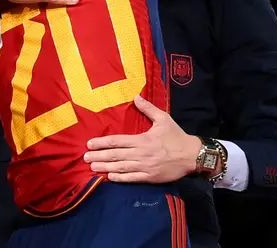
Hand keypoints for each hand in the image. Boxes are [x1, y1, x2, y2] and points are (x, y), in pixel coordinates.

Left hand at [84, 95, 201, 182]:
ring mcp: (145, 167)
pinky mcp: (150, 178)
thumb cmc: (176, 136)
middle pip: (115, 155)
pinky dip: (120, 178)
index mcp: (142, 139)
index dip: (102, 142)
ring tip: (92, 167)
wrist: (191, 156)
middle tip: (85, 157)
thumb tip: (135, 97)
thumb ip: (148, 109)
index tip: (90, 143)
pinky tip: (109, 177)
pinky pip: (132, 179)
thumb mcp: (163, 118)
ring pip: (121, 168)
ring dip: (105, 167)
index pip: (117, 141)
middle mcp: (141, 154)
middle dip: (99, 156)